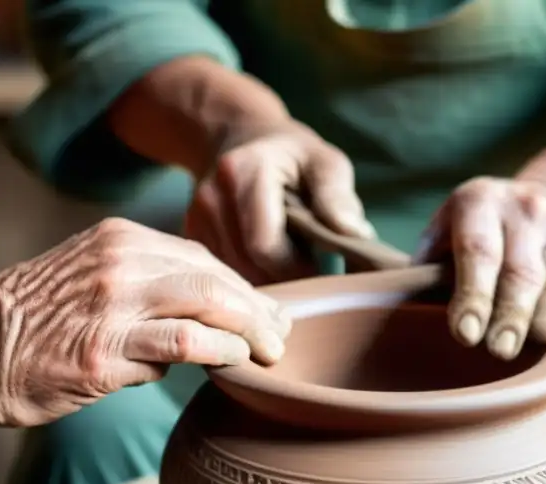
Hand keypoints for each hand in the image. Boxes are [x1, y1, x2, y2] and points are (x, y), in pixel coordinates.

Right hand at [0, 218, 290, 426]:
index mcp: (120, 240)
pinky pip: (182, 345)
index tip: (267, 311)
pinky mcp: (103, 352)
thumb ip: (144, 285)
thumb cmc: (32, 321)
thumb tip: (202, 319)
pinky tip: (234, 364)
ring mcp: (112, 305)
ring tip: (271, 353)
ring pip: (208, 304)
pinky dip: (219, 353)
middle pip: (217, 279)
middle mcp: (121, 263)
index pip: (203, 259)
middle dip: (260, 308)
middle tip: (282, 335)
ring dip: (251, 331)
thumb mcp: (89, 276)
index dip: (244, 288)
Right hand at [184, 119, 374, 284]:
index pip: (265, 245)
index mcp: (243, 172)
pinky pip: (223, 273)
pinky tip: (269, 268)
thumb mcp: (324, 162)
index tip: (322, 273)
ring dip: (266, 283)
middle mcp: (211, 196)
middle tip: (311, 277)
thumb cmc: (291, 155)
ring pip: (234, 275)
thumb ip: (337, 196)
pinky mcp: (191, 234)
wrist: (240, 138)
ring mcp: (195, 217)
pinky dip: (249, 279)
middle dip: (284, 280)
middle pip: (247, 265)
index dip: (297, 269)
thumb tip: (354, 235)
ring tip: (292, 270)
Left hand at [418, 176, 545, 359]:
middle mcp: (526, 208)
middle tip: (499, 350)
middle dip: (510, 316)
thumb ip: (426, 269)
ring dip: (545, 322)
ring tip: (534, 348)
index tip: (464, 334)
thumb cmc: (474, 235)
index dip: (472, 294)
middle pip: (521, 273)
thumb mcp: (445, 234)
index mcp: (480, 201)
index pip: (478, 251)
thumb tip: (401, 317)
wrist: (541, 201)